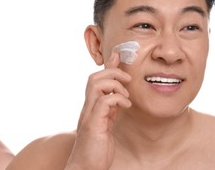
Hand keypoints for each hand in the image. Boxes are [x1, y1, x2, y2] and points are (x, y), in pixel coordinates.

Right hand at [65, 52, 131, 169]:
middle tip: (127, 79)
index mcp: (91, 107)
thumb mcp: (106, 125)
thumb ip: (110, 111)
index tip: (119, 55)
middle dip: (112, 72)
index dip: (108, 66)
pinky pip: (104, 102)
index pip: (97, 80)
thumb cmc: (96, 150)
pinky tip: (126, 107)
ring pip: (96, 84)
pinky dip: (118, 99)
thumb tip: (119, 99)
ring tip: (126, 96)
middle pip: (94, 77)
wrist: (86, 168)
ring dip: (115, 84)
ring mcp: (89, 115)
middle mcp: (87, 108)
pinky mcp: (93, 124)